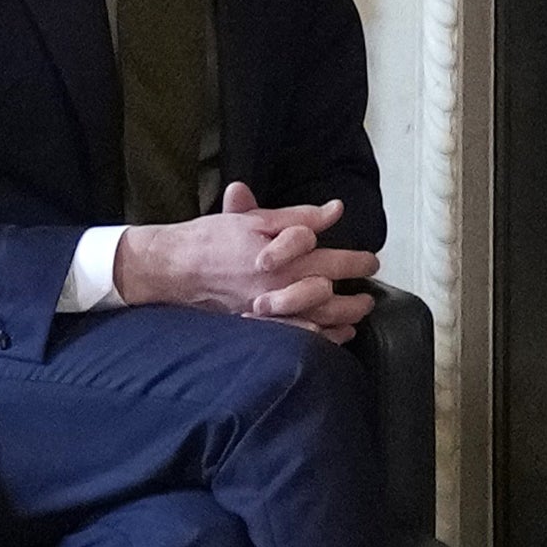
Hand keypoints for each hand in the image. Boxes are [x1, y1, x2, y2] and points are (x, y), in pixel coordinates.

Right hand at [114, 181, 379, 336]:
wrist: (174, 268)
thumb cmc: (212, 238)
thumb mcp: (254, 219)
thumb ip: (298, 217)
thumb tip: (335, 210)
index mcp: (282, 256)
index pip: (331, 260)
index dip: (357, 261)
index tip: (371, 260)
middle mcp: (280, 285)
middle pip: (331, 293)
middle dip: (356, 294)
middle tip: (369, 291)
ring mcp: (270, 309)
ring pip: (319, 318)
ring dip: (345, 316)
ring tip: (359, 312)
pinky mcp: (259, 325)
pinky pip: (298, 336)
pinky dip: (321, 337)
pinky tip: (335, 334)